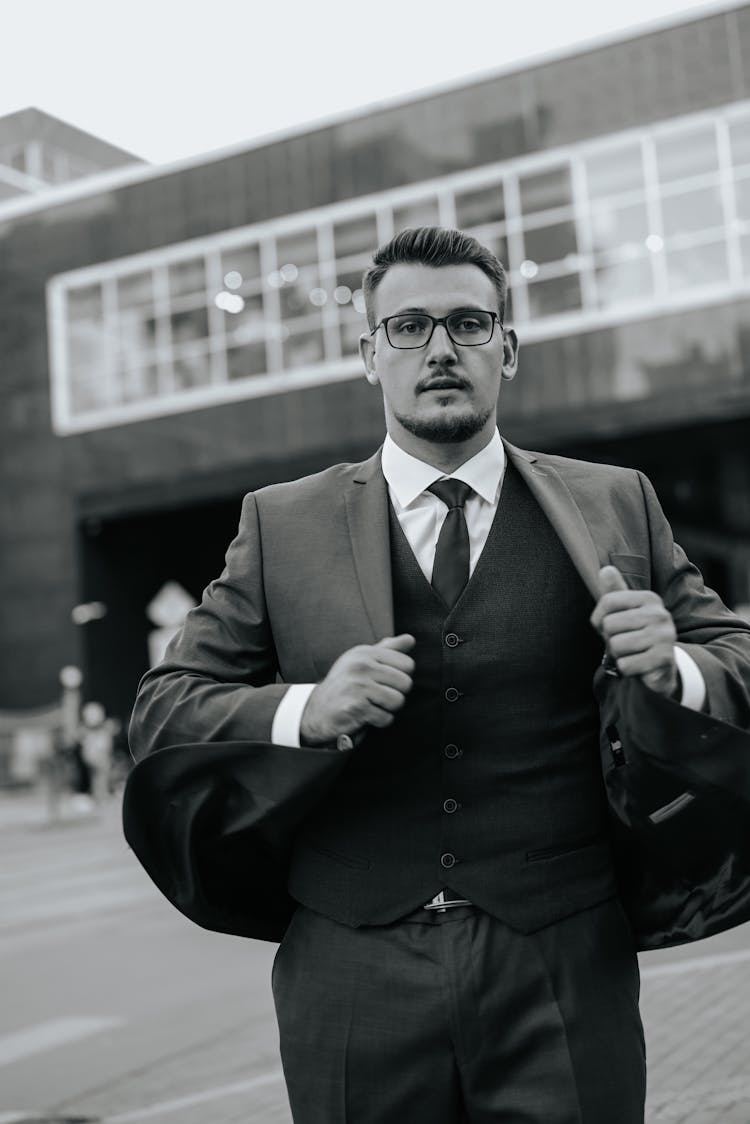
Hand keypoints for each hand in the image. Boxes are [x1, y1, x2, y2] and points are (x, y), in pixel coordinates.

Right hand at [300, 634, 415, 746]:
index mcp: (365, 653)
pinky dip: (379, 721)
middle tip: (377, 696)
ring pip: (398, 701)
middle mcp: (361, 666)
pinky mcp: (356, 707)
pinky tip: (365, 715)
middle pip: (406, 683)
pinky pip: (386, 717)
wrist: (317, 710)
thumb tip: (410, 639)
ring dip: (388, 708)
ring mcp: (358, 686)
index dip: (400, 677)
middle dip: (396, 694)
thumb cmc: (345, 685)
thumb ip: (387, 649)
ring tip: (372, 705)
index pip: (407, 664)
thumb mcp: (362, 661)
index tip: (383, 681)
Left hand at [590, 566, 678, 696]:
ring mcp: (665, 636)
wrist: (660, 666)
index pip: (608, 601)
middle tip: (625, 642)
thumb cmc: (635, 635)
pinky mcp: (664, 658)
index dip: (599, 619)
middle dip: (610, 639)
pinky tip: (638, 665)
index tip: (610, 626)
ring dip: (618, 655)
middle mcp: (660, 614)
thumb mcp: (623, 612)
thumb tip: (605, 570)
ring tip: (632, 653)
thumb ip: (613, 592)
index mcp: (649, 598)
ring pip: (616, 646)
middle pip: (610, 625)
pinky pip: (625, 665)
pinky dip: (626, 669)